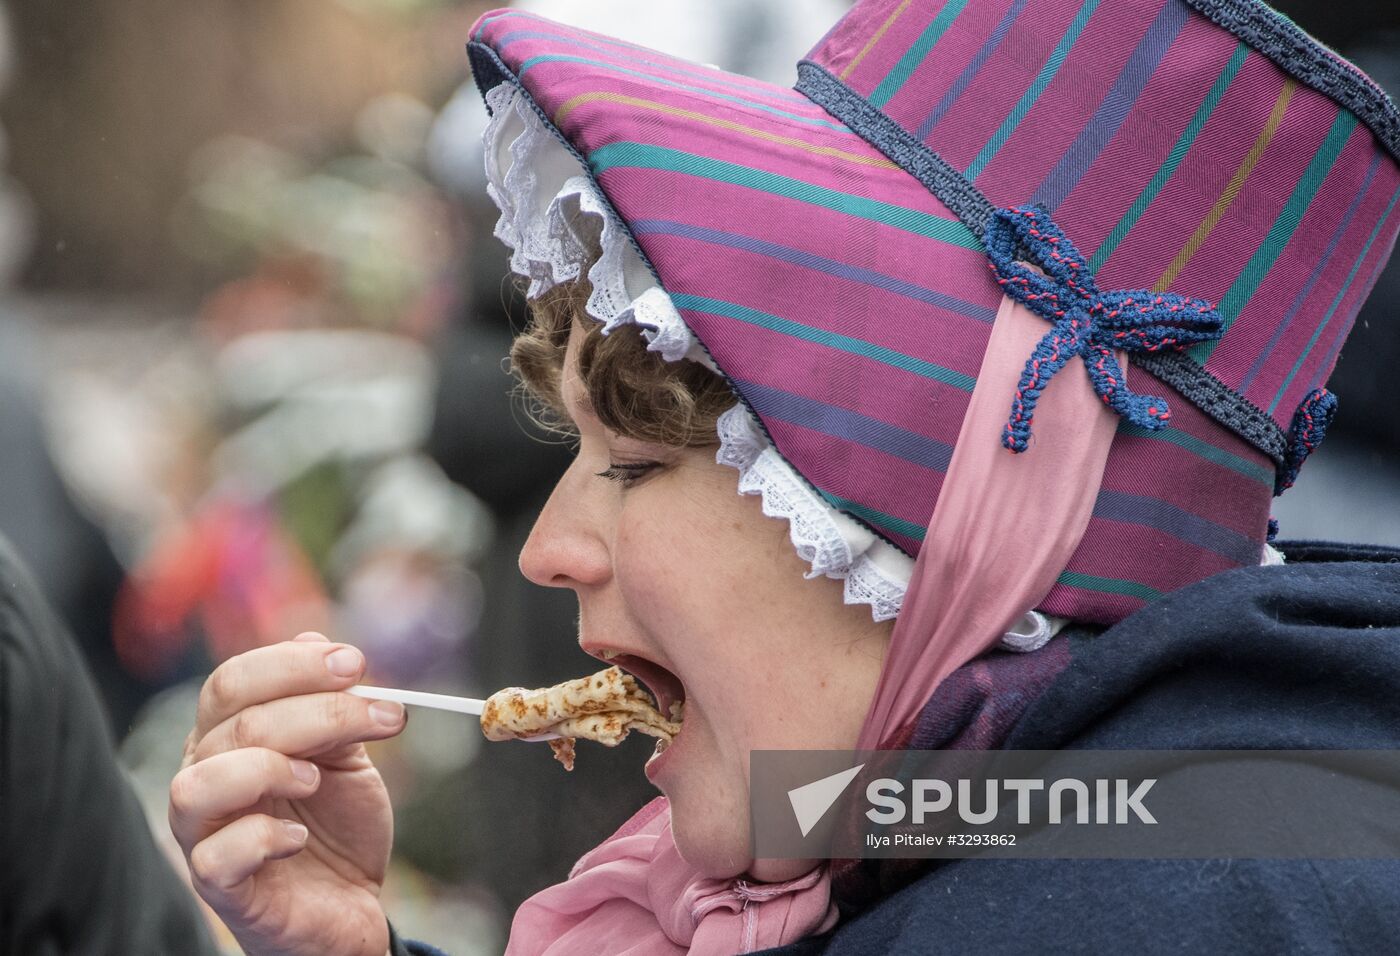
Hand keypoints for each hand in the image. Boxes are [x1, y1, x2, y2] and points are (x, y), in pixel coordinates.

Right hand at [170, 632, 407, 955]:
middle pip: (236, 722)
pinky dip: (262, 839)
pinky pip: (215, 856)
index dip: (293, 665)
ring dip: (268, 767)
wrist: (349, 904)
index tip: (356, 663)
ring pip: (201, 783)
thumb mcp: (344, 756)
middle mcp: (203, 777)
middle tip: (381, 712)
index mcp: (227, 736)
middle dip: (317, 708)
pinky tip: (300, 839)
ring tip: (318, 778)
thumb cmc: (336, 825)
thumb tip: (316, 641)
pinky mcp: (219, 886)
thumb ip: (330, 706)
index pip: (233, 680)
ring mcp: (202, 834)